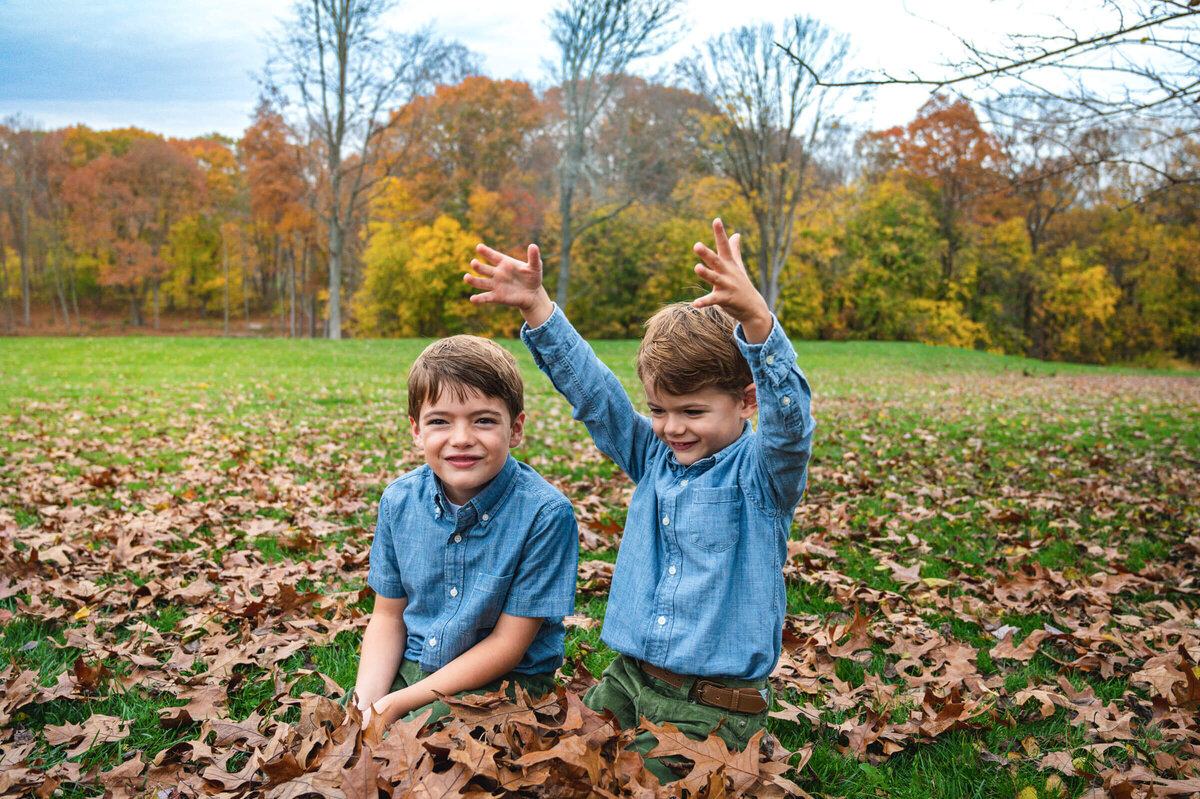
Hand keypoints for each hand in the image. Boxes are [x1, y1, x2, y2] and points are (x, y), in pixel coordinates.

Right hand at [466, 243, 553, 326]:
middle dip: (478, 266)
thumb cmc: (533, 277)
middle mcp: (497, 273)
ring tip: (466, 277)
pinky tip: (472, 299)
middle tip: (473, 263)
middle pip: (485, 269)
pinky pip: (486, 297)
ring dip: (473, 280)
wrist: (533, 294)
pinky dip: (479, 299)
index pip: (493, 256)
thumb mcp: (536, 267)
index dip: (486, 252)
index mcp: (505, 263)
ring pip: (481, 282)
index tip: (479, 247)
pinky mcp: (497, 297)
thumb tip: (533, 246)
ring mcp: (496, 285)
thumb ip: (533, 257)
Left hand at [693, 219, 772, 343]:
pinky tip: (695, 303)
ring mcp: (727, 286)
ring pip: (714, 278)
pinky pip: (713, 300)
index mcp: (729, 264)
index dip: (720, 233)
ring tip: (696, 267)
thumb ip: (734, 250)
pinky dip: (704, 302)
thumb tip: (736, 234)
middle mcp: (727, 273)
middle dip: (706, 253)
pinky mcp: (725, 299)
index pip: (724, 246)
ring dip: (706, 273)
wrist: (753, 307)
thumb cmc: (742, 284)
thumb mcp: (738, 266)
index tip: (716, 220)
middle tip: (696, 245)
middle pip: (716, 261)